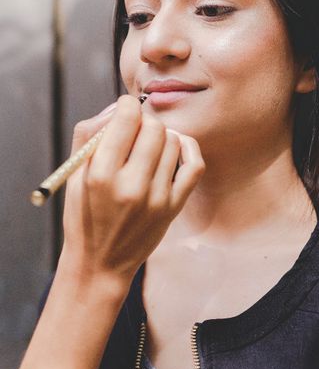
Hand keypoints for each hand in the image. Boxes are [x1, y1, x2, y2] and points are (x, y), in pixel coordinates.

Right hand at [60, 94, 204, 286]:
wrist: (101, 262)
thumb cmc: (84, 213)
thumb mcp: (74, 174)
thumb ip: (90, 134)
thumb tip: (119, 106)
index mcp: (101, 175)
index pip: (127, 120)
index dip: (127, 105)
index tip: (126, 108)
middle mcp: (131, 186)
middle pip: (155, 128)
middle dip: (145, 121)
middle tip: (136, 130)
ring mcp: (157, 198)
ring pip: (174, 142)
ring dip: (163, 136)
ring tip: (149, 146)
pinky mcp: (174, 207)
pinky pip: (194, 165)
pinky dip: (188, 148)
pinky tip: (175, 148)